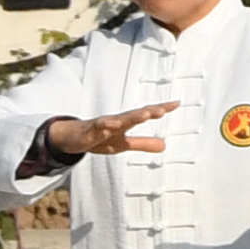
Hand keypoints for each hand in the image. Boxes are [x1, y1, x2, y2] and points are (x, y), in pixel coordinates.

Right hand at [44, 98, 177, 159]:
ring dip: (132, 116)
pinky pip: (98, 127)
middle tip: (164, 109)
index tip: (176, 103)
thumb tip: (164, 145)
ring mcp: (103, 124)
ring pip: (119, 119)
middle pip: (135, 114)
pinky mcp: (90, 131)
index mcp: (127, 123)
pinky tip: (114, 124)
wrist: (72, 138)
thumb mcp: (124, 144)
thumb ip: (143, 143)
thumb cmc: (100, 138)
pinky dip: (106, 125)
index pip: (146, 114)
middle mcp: (117, 120)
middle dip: (149, 111)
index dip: (161, 109)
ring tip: (146, 114)